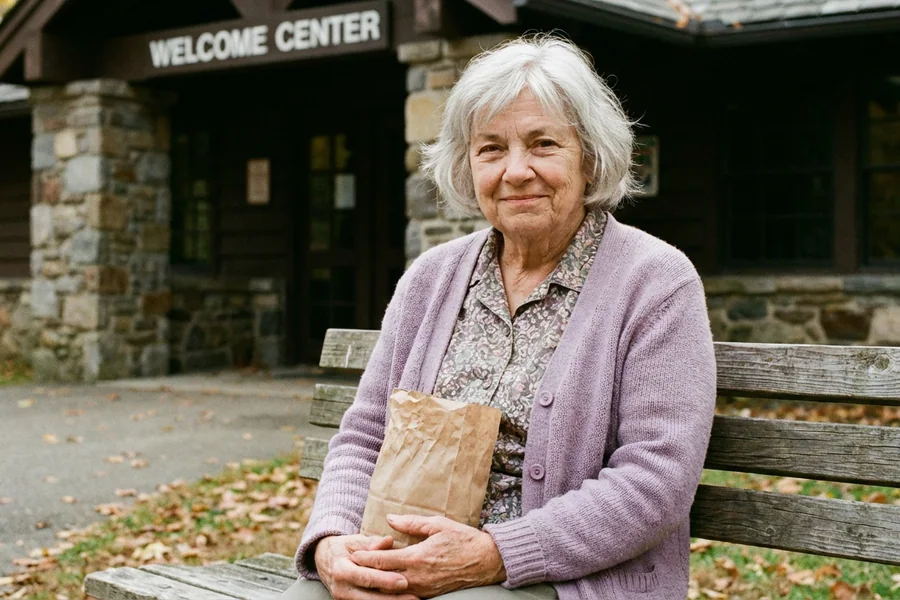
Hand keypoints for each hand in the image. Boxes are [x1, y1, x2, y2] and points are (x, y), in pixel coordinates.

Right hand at [314, 534, 418, 599]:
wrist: (324, 560)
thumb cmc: (342, 548)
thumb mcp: (354, 541)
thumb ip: (372, 543)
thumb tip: (389, 541)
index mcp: (342, 570)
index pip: (366, 577)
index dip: (385, 580)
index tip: (404, 581)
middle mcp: (342, 589)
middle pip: (370, 598)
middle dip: (393, 599)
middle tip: (414, 598)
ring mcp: (344, 599)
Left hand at [349, 515, 506, 597]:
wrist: (487, 561)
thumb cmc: (463, 539)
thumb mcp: (438, 524)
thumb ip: (412, 523)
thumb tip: (390, 519)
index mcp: (418, 557)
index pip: (383, 560)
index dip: (365, 558)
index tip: (352, 553)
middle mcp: (418, 577)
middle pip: (383, 579)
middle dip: (366, 573)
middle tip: (350, 567)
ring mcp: (423, 589)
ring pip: (392, 591)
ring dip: (377, 583)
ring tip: (363, 576)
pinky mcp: (429, 594)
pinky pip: (405, 594)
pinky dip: (392, 590)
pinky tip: (385, 584)